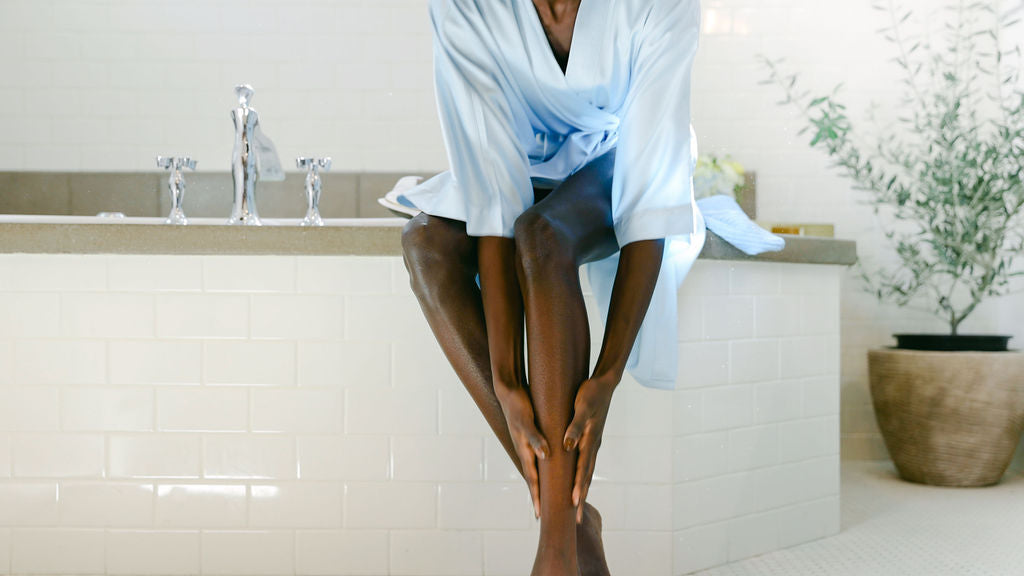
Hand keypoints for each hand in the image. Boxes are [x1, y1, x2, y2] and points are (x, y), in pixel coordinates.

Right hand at [494, 382, 549, 518]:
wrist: (508, 390)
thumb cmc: (518, 404)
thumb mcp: (527, 421)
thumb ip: (535, 438)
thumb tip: (545, 456)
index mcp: (524, 449)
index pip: (532, 478)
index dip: (537, 496)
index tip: (540, 514)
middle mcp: (525, 450)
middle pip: (533, 478)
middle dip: (538, 496)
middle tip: (542, 513)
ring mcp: (526, 444)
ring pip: (534, 469)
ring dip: (540, 483)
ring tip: (544, 497)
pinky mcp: (529, 437)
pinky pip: (536, 458)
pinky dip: (541, 468)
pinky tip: (546, 469)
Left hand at [563, 375, 616, 523]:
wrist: (605, 383)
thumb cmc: (591, 394)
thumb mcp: (582, 408)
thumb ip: (575, 427)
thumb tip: (567, 446)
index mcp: (590, 440)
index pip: (583, 469)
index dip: (578, 487)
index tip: (574, 503)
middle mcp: (593, 445)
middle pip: (587, 476)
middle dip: (581, 496)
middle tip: (577, 517)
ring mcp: (593, 443)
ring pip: (588, 471)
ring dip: (583, 488)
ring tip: (578, 505)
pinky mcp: (591, 438)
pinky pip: (586, 462)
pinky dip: (583, 475)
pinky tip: (579, 480)